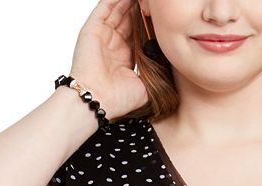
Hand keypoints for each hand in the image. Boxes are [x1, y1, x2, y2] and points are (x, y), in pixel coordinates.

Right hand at [69, 0, 149, 120]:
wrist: (99, 100)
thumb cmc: (119, 99)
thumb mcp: (145, 87)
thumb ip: (155, 74)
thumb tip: (168, 62)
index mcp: (125, 57)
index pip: (139, 33)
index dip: (149, 23)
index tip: (159, 16)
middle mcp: (113, 44)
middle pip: (129, 18)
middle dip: (140, 8)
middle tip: (151, 2)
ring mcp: (103, 35)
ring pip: (118, 9)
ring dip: (129, 1)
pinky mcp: (92, 29)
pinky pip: (105, 7)